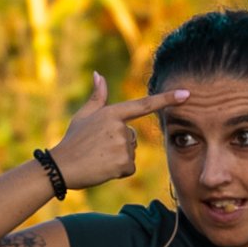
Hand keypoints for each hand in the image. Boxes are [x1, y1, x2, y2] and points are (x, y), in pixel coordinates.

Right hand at [50, 71, 189, 189]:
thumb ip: (97, 97)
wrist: (60, 167)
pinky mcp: (123, 163)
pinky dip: (118, 171)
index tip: (187, 94)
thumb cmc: (72, 141)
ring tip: (98, 158)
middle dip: (119, 144)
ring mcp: (122, 145)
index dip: (167, 99)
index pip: (144, 104)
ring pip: (131, 153)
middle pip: (133, 137)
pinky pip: (129, 168)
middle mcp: (120, 127)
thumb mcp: (83, 116)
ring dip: (118, 158)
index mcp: (112, 113)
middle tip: (98, 149)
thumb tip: (98, 74)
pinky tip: (103, 169)